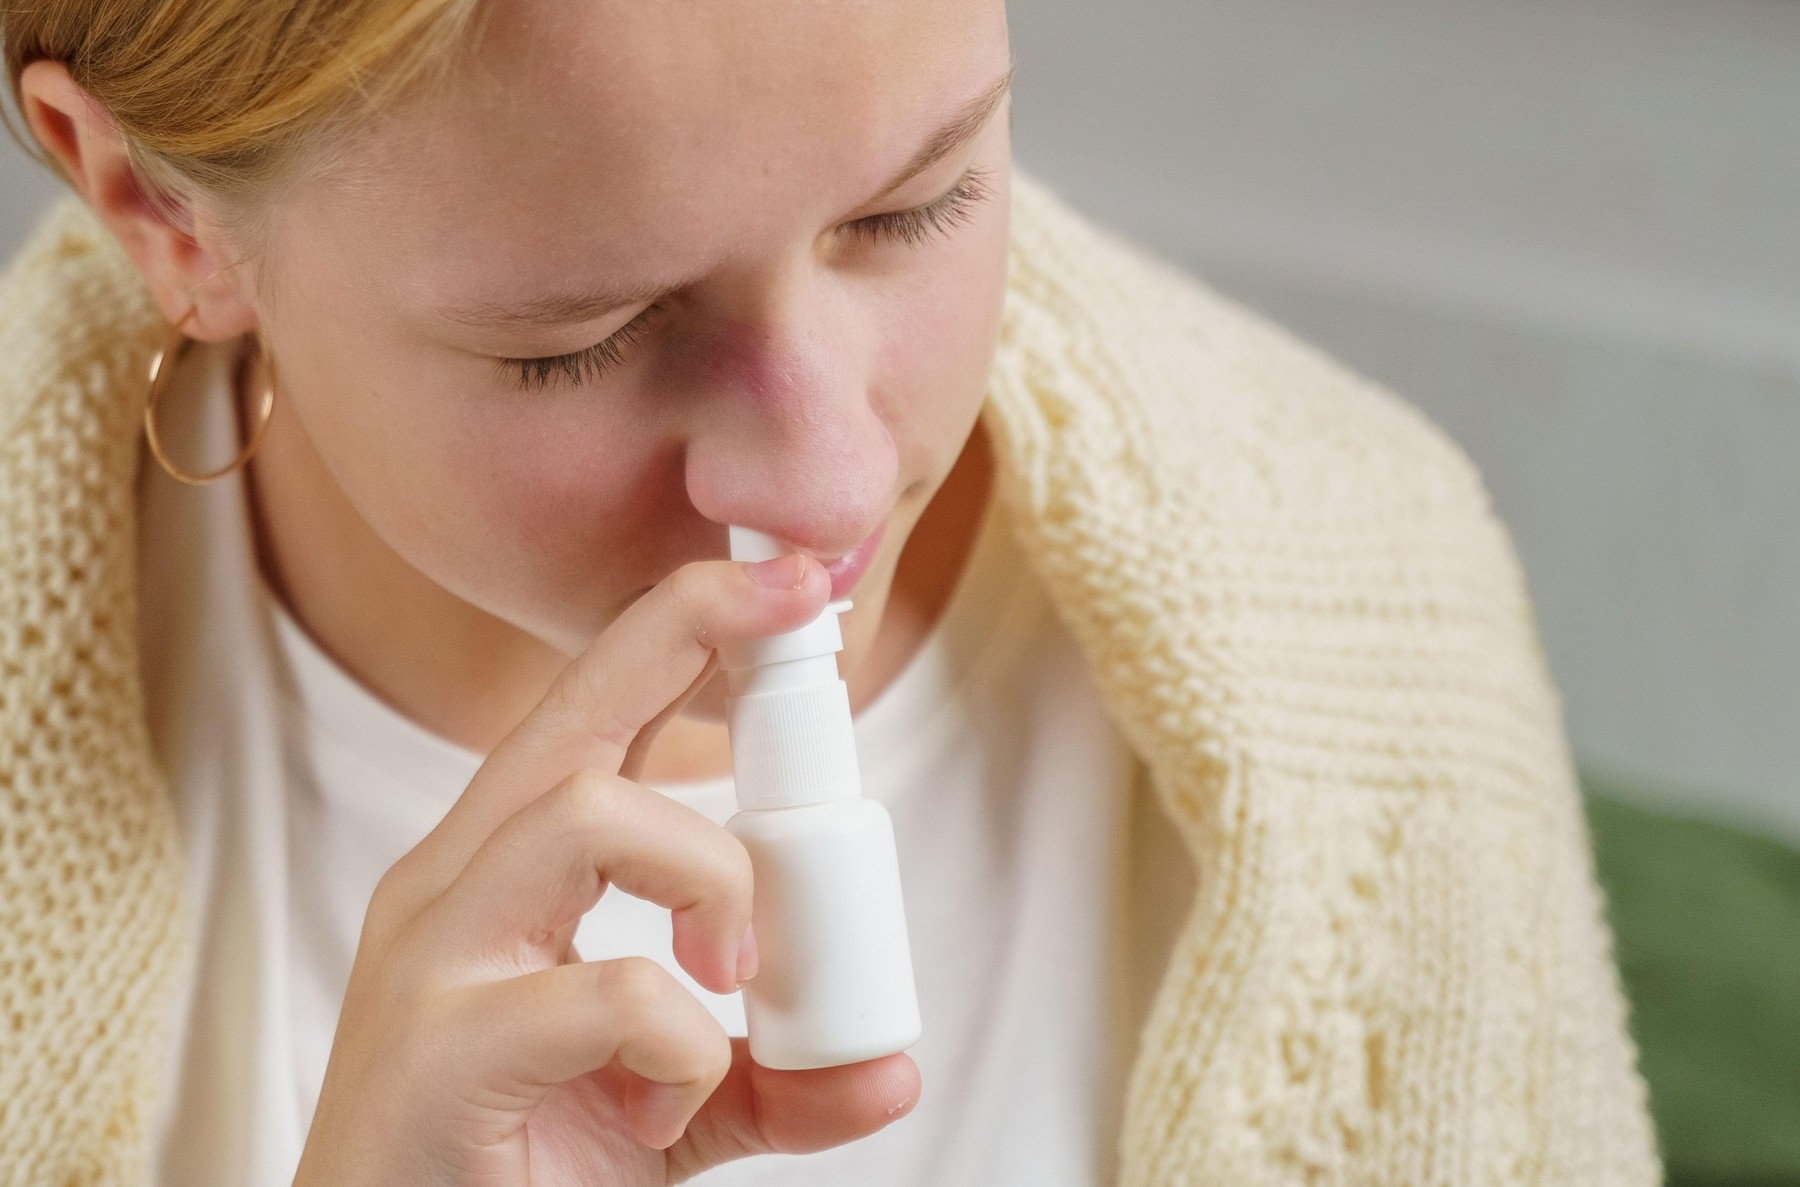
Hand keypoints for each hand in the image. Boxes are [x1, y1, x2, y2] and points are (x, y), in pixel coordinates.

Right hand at [292, 551, 920, 1186]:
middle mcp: (453, 887)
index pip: (591, 713)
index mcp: (499, 873)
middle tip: (798, 608)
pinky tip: (662, 1106)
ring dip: (706, 877)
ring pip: (586, 815)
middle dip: (689, 627)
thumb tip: (888, 1067)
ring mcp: (432, 959)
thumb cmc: (516, 1171)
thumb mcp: (668, 1105)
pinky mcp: (435, 1050)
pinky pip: (602, 988)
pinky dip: (677, 1037)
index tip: (789, 581)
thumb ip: (767, 1074)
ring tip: (730, 969)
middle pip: (572, 710)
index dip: (685, 626)